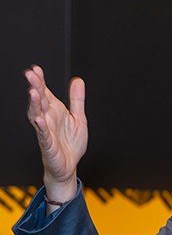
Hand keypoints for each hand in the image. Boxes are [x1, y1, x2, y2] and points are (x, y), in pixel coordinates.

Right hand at [24, 65, 86, 201]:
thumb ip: (77, 100)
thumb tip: (78, 80)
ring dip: (33, 104)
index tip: (36, 68)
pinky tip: (39, 120)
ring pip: (36, 115)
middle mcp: (48, 119)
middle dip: (34, 87)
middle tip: (30, 74)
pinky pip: (43, 135)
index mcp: (54, 111)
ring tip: (32, 92)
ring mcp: (46, 131)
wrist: (69, 166)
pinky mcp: (48, 145)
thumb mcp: (79, 118)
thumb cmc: (70, 143)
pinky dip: (41, 127)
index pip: (45, 93)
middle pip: (39, 100)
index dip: (40, 81)